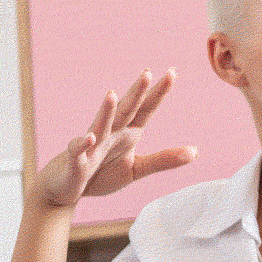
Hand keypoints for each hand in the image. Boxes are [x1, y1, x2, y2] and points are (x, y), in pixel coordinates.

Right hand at [33, 70, 195, 208]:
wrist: (66, 189)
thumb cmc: (100, 174)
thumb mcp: (137, 168)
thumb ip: (164, 159)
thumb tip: (196, 151)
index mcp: (127, 132)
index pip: (146, 109)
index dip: (158, 93)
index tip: (172, 72)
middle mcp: (110, 133)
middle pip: (125, 110)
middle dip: (136, 92)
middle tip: (147, 73)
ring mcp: (91, 146)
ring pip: (100, 124)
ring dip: (106, 110)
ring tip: (112, 93)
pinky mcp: (76, 162)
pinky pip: (78, 151)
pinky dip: (82, 144)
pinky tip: (89, 138)